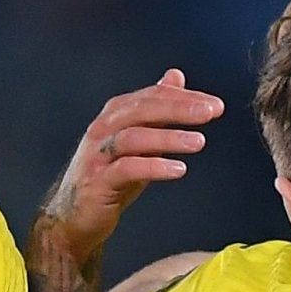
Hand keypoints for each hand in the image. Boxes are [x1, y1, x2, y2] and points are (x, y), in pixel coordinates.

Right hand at [33, 70, 223, 262]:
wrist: (75, 214)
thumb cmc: (110, 174)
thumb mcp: (137, 138)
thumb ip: (156, 109)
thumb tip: (176, 76)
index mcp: (116, 114)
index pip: (153, 97)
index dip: (185, 98)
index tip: (215, 105)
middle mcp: (104, 128)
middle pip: (143, 109)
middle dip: (178, 108)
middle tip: (210, 113)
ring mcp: (99, 154)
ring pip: (134, 137)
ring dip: (168, 137)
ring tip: (200, 142)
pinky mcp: (98, 181)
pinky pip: (126, 169)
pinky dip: (153, 167)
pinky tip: (179, 169)